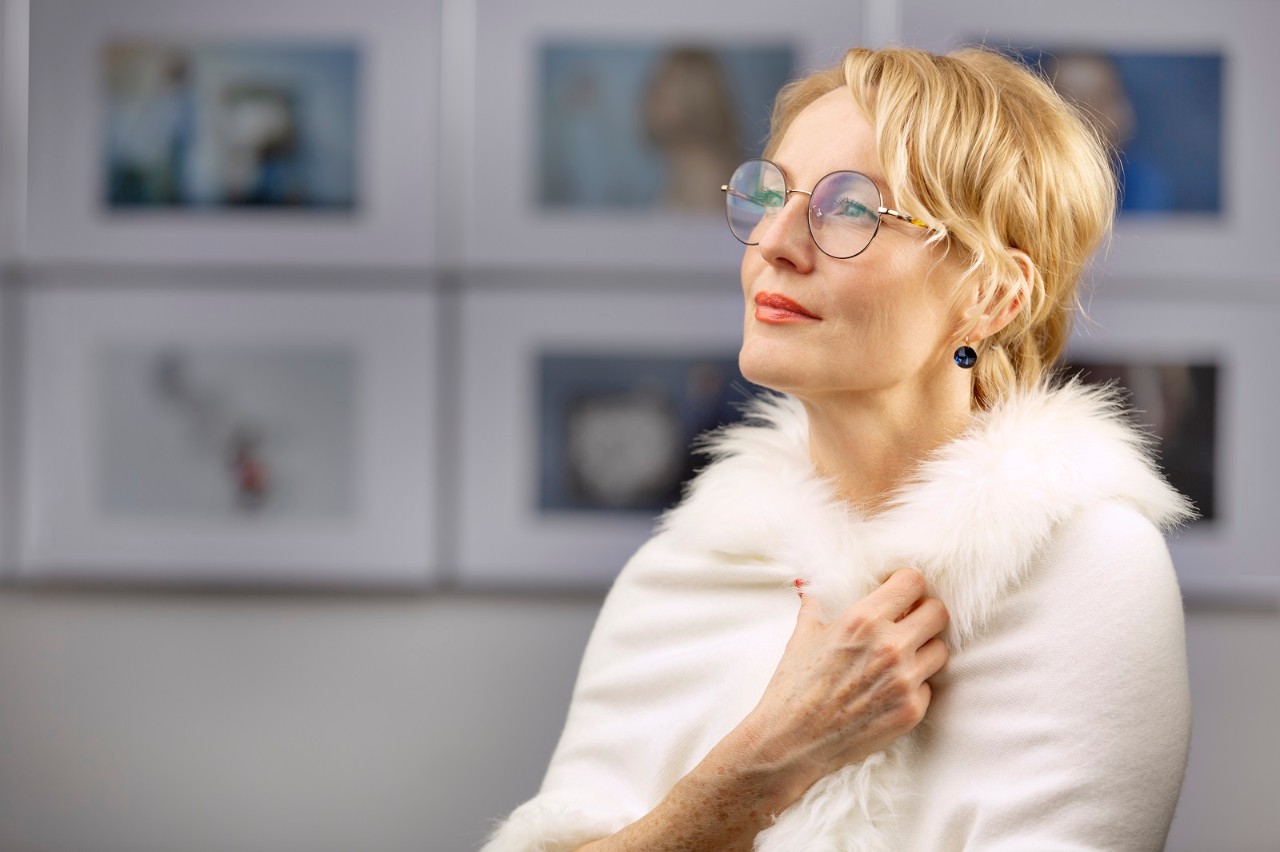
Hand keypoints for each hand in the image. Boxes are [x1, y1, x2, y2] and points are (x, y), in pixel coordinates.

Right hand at [731, 567, 949, 802]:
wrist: (791, 741)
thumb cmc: (793, 687)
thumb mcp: (803, 634)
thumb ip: (819, 603)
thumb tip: (819, 584)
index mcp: (863, 620)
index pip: (913, 583)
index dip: (907, 585)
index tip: (900, 593)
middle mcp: (890, 646)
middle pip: (938, 613)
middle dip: (924, 614)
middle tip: (908, 622)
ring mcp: (905, 681)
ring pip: (940, 650)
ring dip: (923, 650)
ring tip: (899, 658)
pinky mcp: (911, 711)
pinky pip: (928, 686)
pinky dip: (914, 685)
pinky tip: (888, 689)